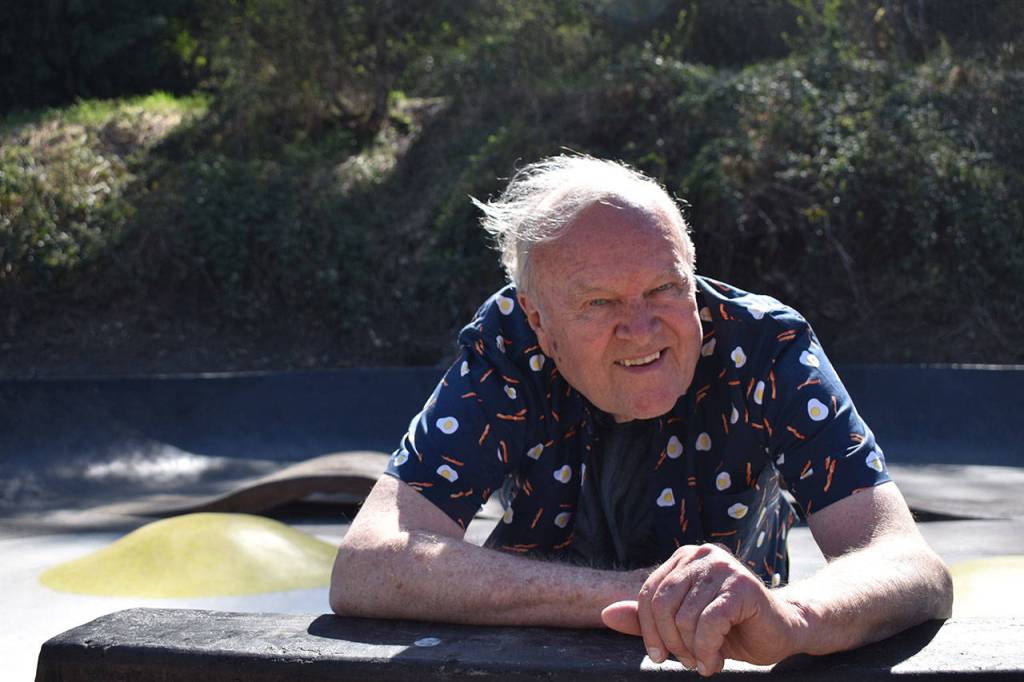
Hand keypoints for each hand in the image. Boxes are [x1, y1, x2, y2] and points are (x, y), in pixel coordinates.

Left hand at [601, 543, 808, 675]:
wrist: (783, 630)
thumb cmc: (731, 628)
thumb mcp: (682, 625)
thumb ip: (645, 619)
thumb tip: (604, 613)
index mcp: (684, 558)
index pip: (648, 593)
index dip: (648, 630)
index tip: (658, 656)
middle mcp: (702, 555)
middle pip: (662, 604)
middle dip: (669, 642)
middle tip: (686, 661)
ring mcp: (723, 567)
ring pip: (685, 617)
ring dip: (692, 650)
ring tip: (706, 660)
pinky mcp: (742, 586)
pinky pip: (708, 623)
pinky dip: (707, 650)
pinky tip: (715, 661)